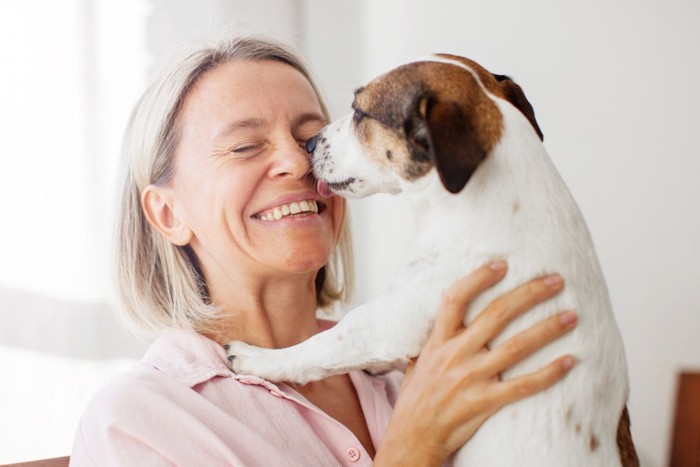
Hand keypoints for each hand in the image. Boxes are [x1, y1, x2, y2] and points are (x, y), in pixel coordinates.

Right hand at [374, 261, 576, 465]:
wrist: (412, 436)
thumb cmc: (417, 398)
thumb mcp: (420, 360)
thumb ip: (438, 338)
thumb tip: (454, 316)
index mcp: (438, 341)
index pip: (456, 299)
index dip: (479, 278)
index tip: (502, 264)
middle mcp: (455, 354)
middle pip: (496, 314)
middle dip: (529, 293)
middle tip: (555, 281)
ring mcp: (471, 379)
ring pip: (517, 346)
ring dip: (547, 328)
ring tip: (570, 315)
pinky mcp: (484, 403)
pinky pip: (524, 386)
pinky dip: (549, 373)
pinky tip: (569, 361)